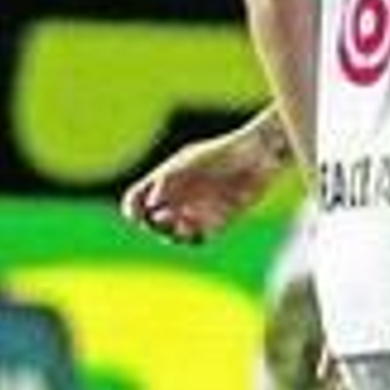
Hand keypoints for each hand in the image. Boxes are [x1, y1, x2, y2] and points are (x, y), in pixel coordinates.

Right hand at [121, 124, 285, 242]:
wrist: (256, 157)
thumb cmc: (221, 153)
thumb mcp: (189, 162)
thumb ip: (168, 179)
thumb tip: (151, 205)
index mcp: (166, 180)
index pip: (137, 199)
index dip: (132, 209)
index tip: (135, 213)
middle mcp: (179, 198)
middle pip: (152, 221)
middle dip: (151, 223)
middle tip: (158, 218)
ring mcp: (198, 210)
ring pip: (175, 232)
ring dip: (171, 232)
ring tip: (177, 221)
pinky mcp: (219, 221)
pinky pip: (200, 236)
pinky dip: (193, 234)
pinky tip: (194, 223)